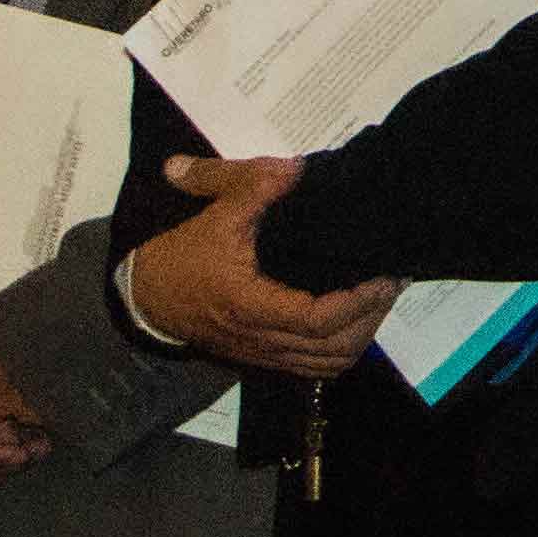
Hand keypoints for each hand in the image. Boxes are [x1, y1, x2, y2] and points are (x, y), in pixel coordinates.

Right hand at [126, 155, 401, 376]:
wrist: (146, 298)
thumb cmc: (182, 257)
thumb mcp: (214, 214)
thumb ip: (251, 186)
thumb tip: (296, 168)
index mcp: (250, 306)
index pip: (316, 320)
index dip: (357, 302)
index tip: (383, 276)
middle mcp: (261, 339)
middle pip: (333, 349)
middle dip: (371, 318)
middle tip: (391, 282)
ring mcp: (263, 354)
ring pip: (327, 364)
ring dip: (360, 336)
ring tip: (378, 299)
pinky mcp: (264, 357)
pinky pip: (313, 367)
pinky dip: (341, 349)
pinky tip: (354, 318)